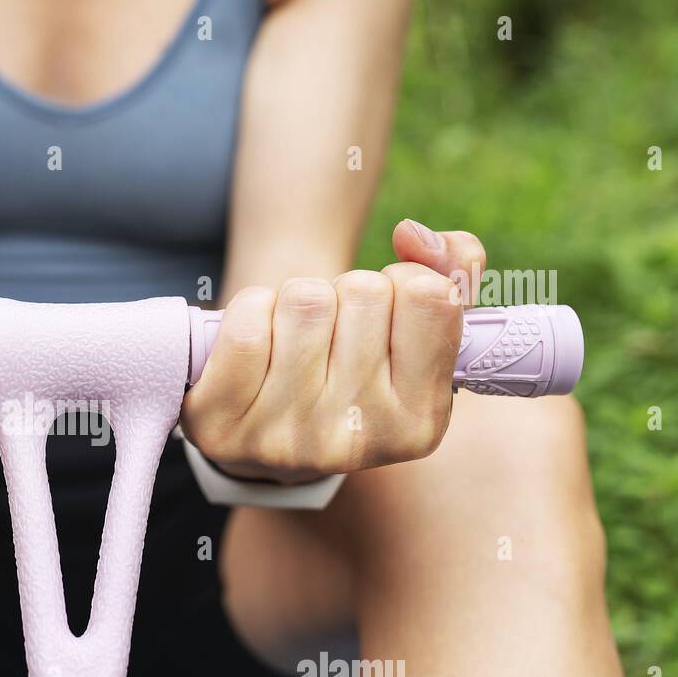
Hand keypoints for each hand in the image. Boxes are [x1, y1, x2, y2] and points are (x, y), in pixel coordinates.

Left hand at [181, 220, 486, 481]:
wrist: (265, 427)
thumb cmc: (352, 364)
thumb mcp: (418, 330)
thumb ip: (454, 268)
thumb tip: (412, 234)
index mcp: (419, 422)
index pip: (430, 296)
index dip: (404, 280)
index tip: (388, 308)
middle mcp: (357, 441)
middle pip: (363, 292)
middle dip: (345, 292)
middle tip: (332, 331)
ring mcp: (287, 439)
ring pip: (305, 300)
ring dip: (295, 298)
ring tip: (293, 338)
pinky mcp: (223, 426)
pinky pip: (246, 322)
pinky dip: (249, 309)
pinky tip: (256, 343)